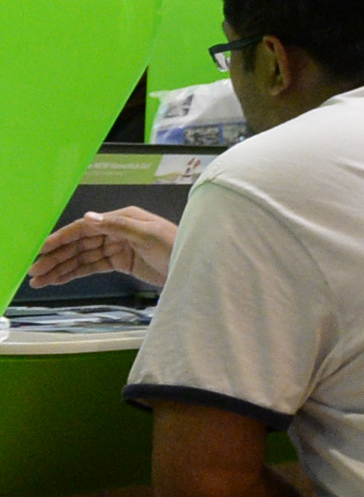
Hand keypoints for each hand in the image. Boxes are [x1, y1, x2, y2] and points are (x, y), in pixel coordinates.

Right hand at [33, 206, 176, 289]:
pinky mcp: (120, 262)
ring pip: (82, 257)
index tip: (43, 248)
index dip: (63, 237)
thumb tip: (89, 217)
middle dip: (56, 257)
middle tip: (35, 271)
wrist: (195, 266)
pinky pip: (92, 266)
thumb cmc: (178, 245)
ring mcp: (116, 247)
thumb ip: (118, 226)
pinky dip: (75, 273)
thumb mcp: (149, 234)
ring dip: (61, 268)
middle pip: (79, 244)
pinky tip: (59, 279)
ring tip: (40, 280)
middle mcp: (116, 230)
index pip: (85, 227)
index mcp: (122, 218)